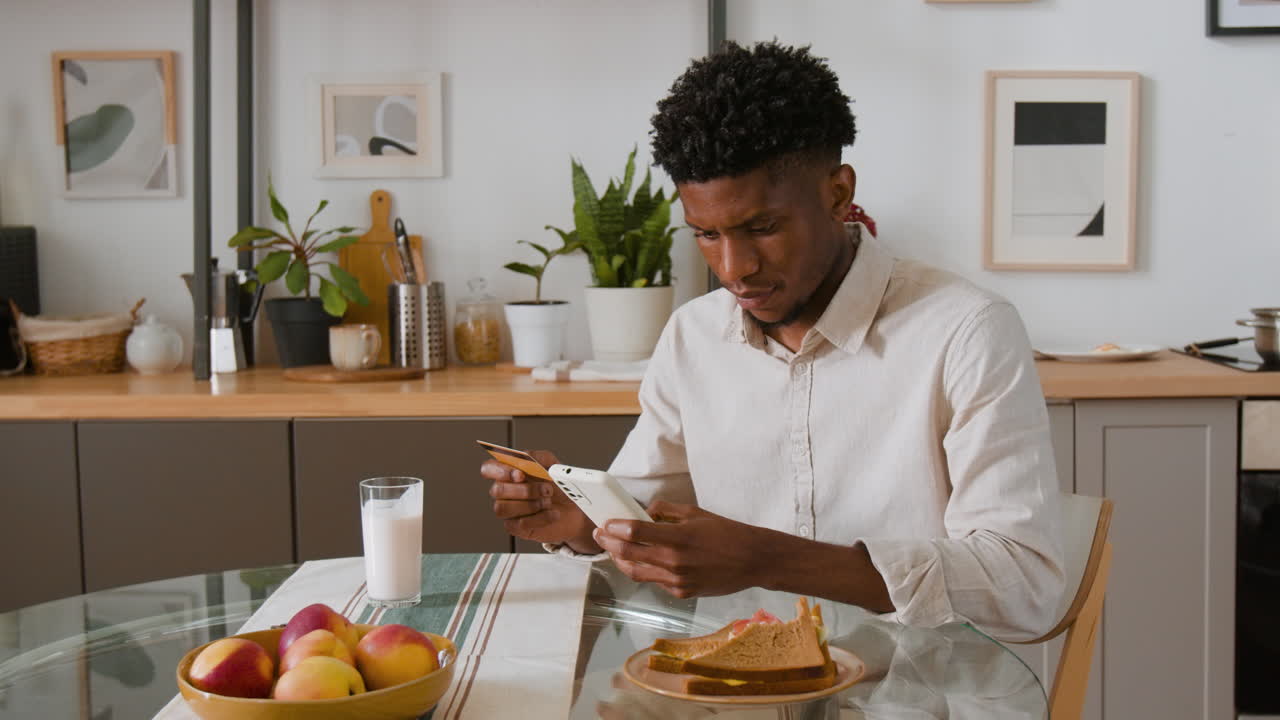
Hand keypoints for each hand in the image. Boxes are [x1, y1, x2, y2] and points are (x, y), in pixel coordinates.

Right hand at [482, 450, 596, 551]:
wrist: (574, 510)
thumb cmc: (559, 487)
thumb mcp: (553, 465)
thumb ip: (539, 457)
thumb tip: (525, 456)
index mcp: (509, 473)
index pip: (488, 468)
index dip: (499, 471)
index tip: (520, 474)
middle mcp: (505, 492)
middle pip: (497, 490)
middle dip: (525, 490)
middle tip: (547, 489)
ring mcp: (509, 511)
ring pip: (502, 508)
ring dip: (530, 504)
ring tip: (548, 502)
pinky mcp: (516, 528)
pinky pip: (519, 524)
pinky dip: (540, 518)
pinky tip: (552, 514)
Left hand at [592, 501, 764, 597]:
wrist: (753, 561)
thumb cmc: (727, 533)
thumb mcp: (696, 512)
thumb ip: (666, 510)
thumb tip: (645, 511)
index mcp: (679, 537)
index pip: (636, 532)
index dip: (615, 527)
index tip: (605, 523)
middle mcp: (675, 561)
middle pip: (629, 554)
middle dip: (609, 543)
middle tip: (600, 534)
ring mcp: (677, 581)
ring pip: (636, 573)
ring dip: (621, 560)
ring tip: (613, 550)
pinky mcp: (682, 593)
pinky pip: (655, 581)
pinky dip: (645, 570)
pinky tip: (642, 561)